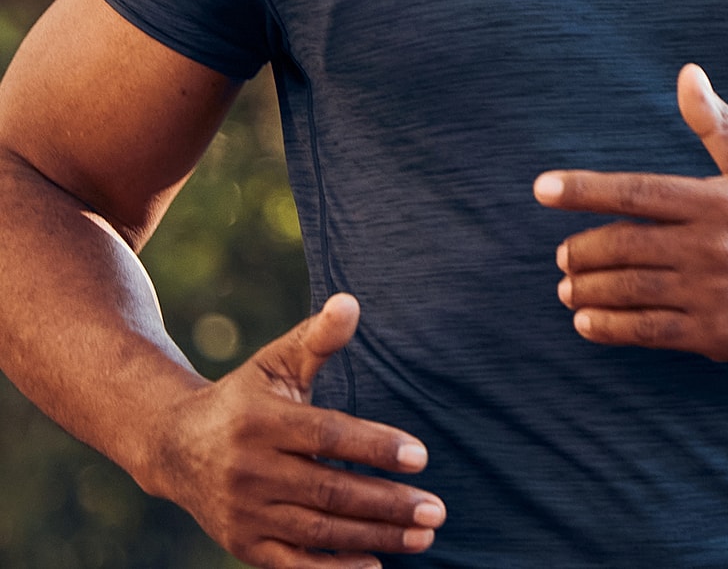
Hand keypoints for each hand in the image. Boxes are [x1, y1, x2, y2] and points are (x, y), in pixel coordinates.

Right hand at [145, 294, 444, 567]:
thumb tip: (351, 302)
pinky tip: (377, 567)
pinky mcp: (243, 545)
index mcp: (260, 421)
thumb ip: (318, 338)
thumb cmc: (245, 397)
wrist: (176, 447)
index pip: (327, 437)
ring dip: (374, 538)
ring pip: (318, 532)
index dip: (374, 446)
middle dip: (387, 503)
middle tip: (436, 510)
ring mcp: (245, 513)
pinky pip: (293, 566)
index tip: (420, 455)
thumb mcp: (276, 362)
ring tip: (422, 537)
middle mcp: (250, 470)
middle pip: (329, 492)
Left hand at [533, 65, 727, 362]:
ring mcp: (711, 292)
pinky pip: (650, 330)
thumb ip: (715, 122)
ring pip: (630, 290)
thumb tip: (688, 73)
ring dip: (588, 289)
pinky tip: (586, 323)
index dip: (583, 190)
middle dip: (582, 250)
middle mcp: (707, 245)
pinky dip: (611, 328)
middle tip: (562, 254)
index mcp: (712, 200)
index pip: (634, 191)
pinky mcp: (717, 333)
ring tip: (566, 288)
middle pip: (623, 245)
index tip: (542, 189)